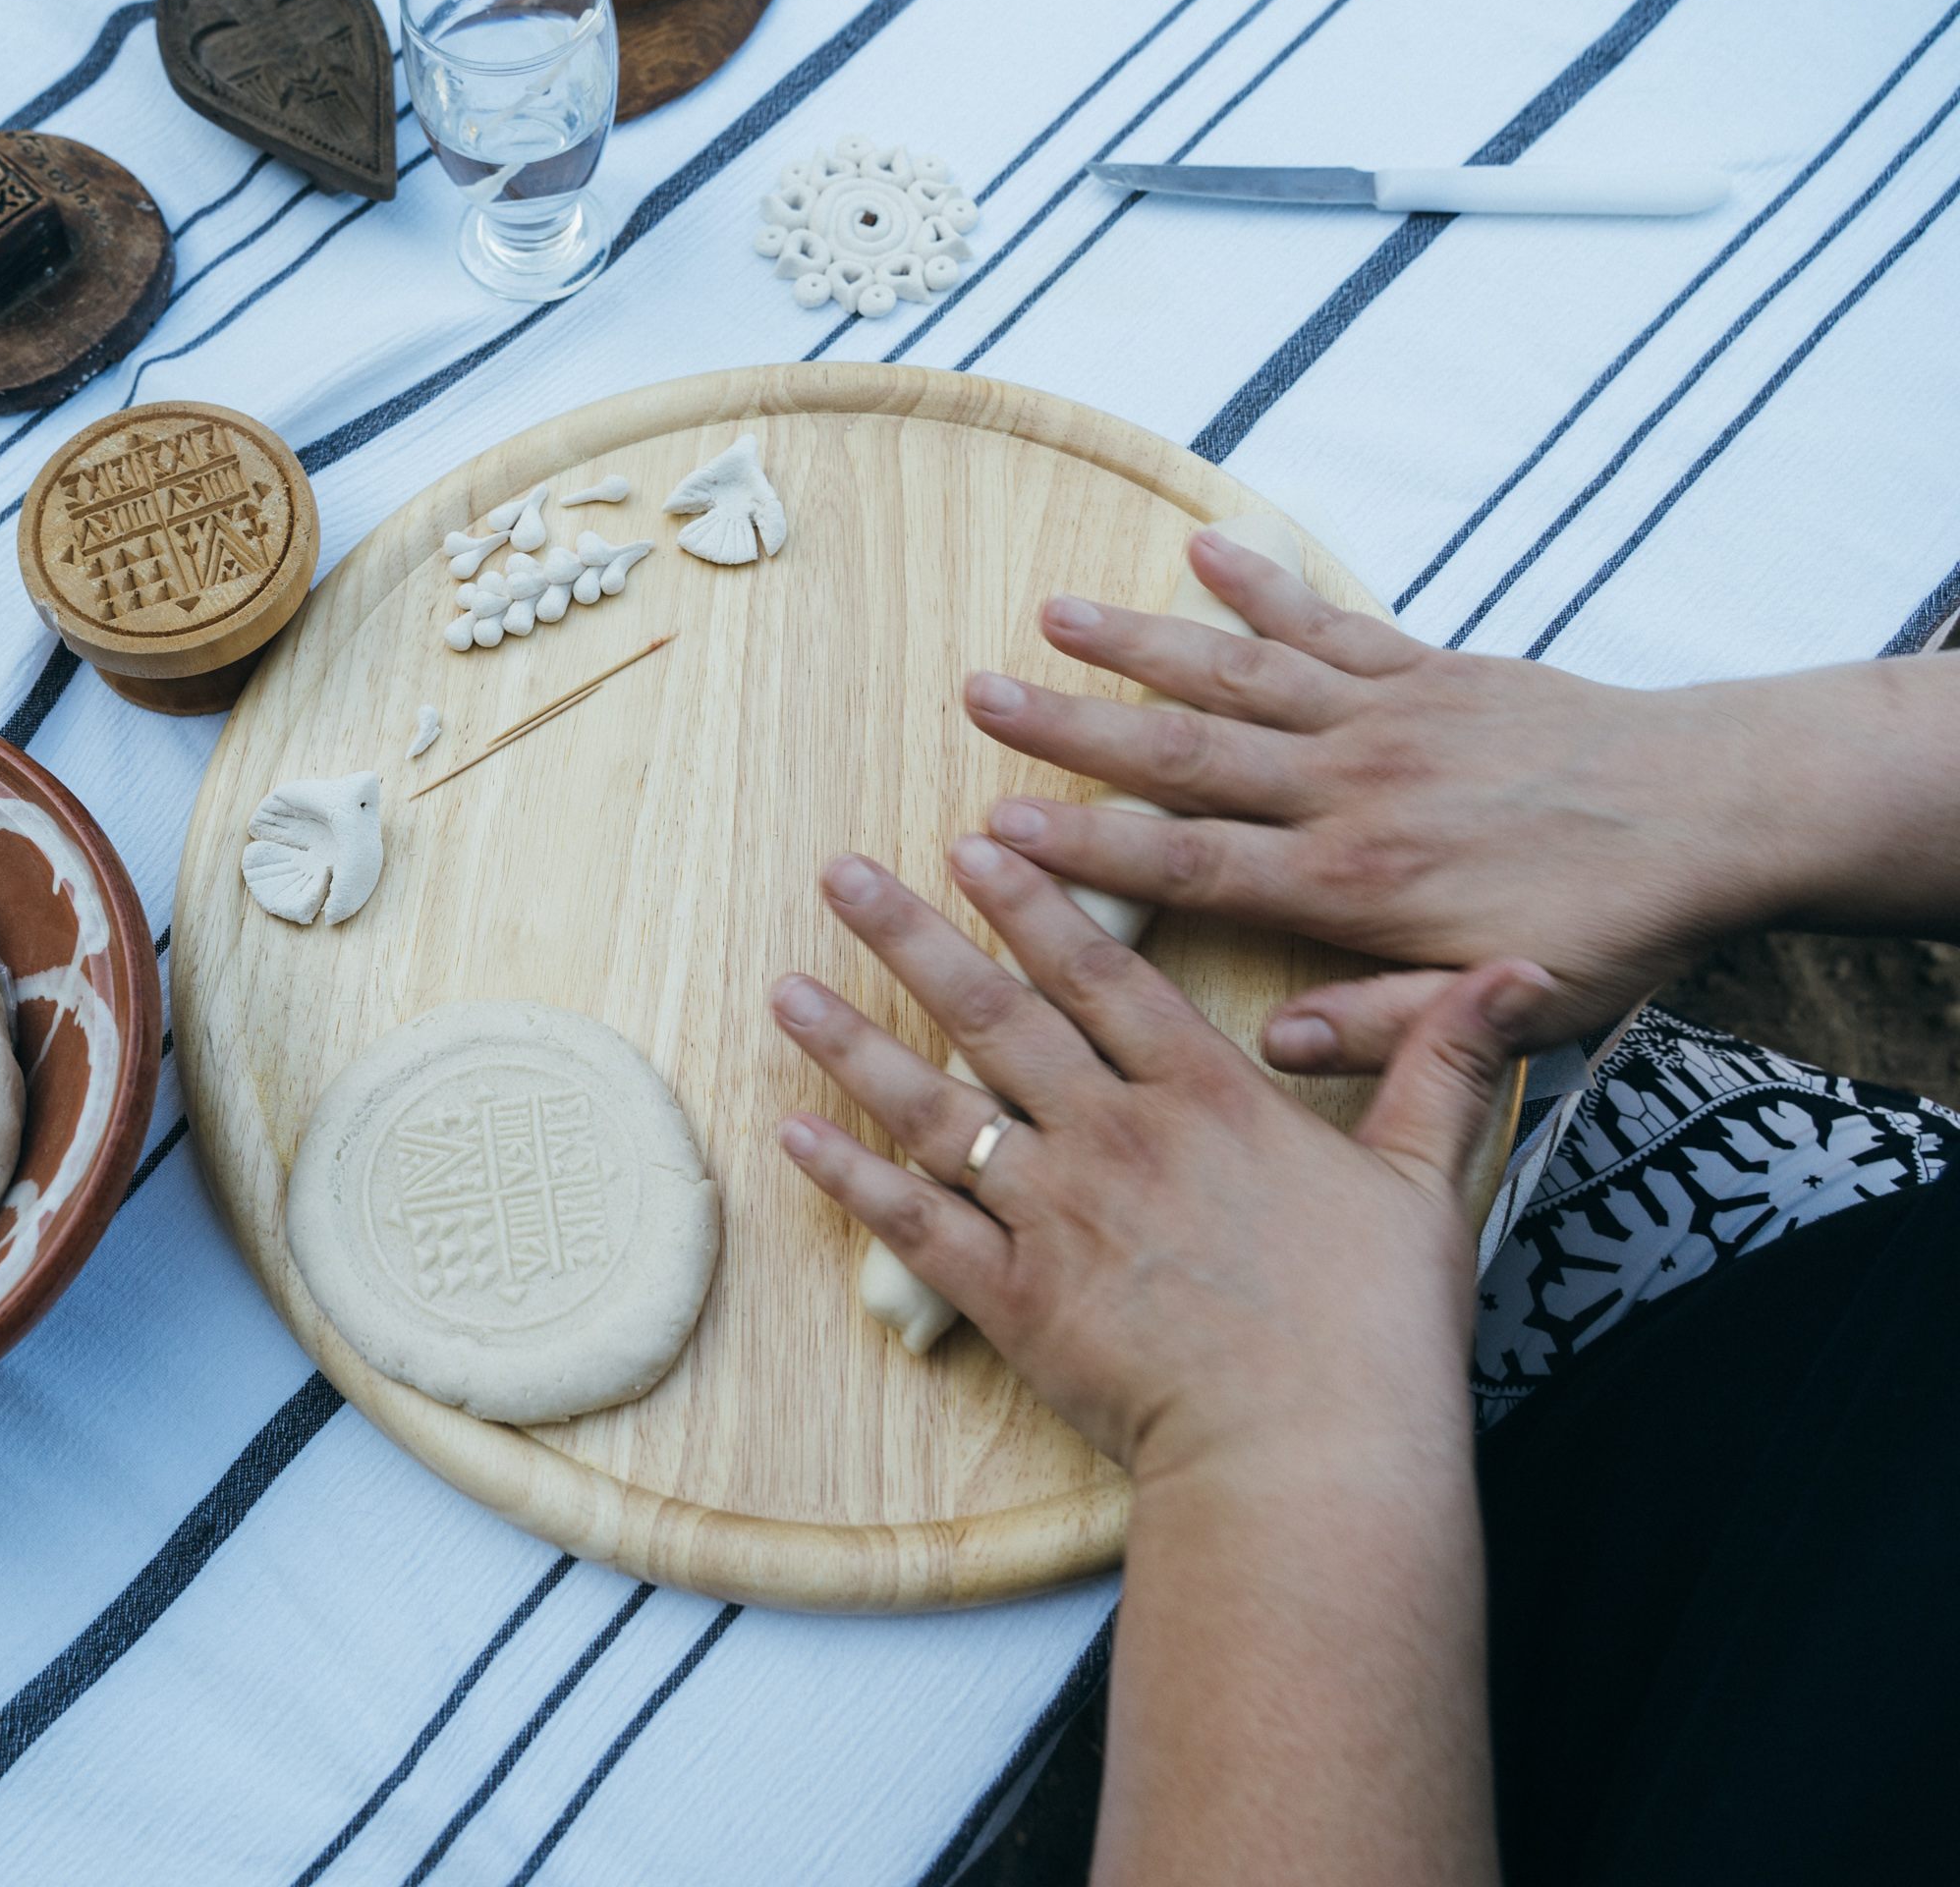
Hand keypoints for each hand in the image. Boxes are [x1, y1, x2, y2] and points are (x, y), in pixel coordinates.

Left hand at [769, 841, 1544, 1482]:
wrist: (1313, 1455)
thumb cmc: (1376, 1330)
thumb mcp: (1424, 1179)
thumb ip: (1444, 1061)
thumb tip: (1513, 970)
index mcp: (1206, 1098)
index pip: (1104, 972)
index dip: (1036, 902)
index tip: (974, 844)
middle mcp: (1115, 1136)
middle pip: (996, 1014)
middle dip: (912, 936)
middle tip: (841, 876)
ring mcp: (1055, 1214)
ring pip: (934, 1107)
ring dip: (852, 1043)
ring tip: (785, 987)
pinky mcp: (1014, 1298)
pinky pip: (913, 1225)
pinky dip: (850, 1180)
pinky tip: (792, 1136)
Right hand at [960, 527, 1798, 1069]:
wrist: (1723, 810)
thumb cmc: (1617, 925)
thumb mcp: (1513, 1011)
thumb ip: (1386, 1029)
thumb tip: (1268, 1048)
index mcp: (1355, 883)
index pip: (1191, 863)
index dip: (1085, 848)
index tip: (994, 828)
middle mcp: (1351, 787)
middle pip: (1186, 755)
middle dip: (1074, 729)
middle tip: (980, 698)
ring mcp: (1386, 717)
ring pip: (1239, 677)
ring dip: (1140, 644)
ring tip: (1049, 613)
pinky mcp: (1429, 671)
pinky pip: (1329, 624)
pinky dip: (1266, 585)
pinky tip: (1205, 549)